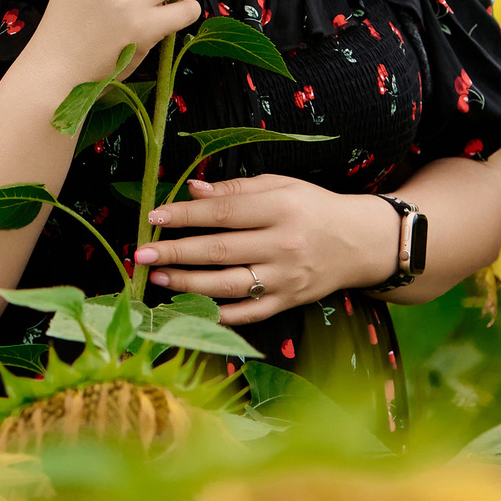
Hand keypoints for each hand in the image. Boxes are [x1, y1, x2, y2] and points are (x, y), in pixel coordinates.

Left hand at [133, 176, 398, 326]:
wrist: (360, 242)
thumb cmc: (313, 208)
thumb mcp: (281, 185)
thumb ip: (237, 188)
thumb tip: (192, 189)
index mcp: (281, 209)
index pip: (224, 212)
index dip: (186, 215)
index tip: (154, 217)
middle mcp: (284, 245)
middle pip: (221, 250)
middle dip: (176, 253)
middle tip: (141, 254)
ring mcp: (286, 279)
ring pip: (228, 285)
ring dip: (187, 284)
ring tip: (157, 278)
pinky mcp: (288, 302)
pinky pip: (248, 313)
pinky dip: (218, 314)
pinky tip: (189, 308)